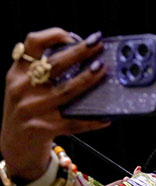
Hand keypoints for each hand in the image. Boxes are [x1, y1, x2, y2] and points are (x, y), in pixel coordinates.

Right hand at [1, 28, 108, 180]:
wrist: (15, 146)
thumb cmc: (28, 111)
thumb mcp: (26, 88)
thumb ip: (42, 72)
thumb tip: (83, 57)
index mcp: (18, 73)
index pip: (31, 44)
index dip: (53, 35)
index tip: (73, 36)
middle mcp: (21, 88)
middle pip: (54, 65)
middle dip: (79, 52)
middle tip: (98, 45)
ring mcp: (32, 109)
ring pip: (66, 91)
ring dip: (87, 80)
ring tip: (103, 70)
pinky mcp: (43, 128)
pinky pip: (74, 123)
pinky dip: (92, 120)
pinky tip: (106, 117)